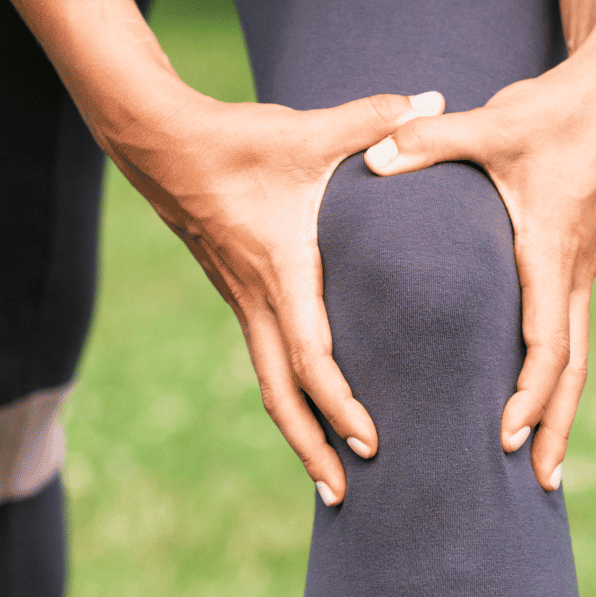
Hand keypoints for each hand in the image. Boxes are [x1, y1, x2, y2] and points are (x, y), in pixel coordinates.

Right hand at [101, 87, 445, 504]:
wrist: (161, 145)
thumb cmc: (235, 141)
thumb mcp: (306, 130)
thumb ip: (374, 118)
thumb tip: (434, 100)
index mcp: (280, 272)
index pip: (312, 356)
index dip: (340, 404)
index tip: (370, 442)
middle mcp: (257, 300)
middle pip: (281, 395)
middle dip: (311, 449)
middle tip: (342, 496)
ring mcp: (242, 302)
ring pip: (269, 384)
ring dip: (297, 432)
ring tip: (326, 475)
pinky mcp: (239, 294)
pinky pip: (265, 358)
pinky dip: (288, 394)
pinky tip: (308, 407)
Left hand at [365, 44, 595, 489]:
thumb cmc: (556, 109)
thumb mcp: (493, 125)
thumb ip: (430, 141)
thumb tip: (375, 156)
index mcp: (552, 252)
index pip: (546, 341)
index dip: (527, 392)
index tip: (505, 434)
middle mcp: (571, 272)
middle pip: (570, 369)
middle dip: (555, 426)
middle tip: (541, 483)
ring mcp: (577, 270)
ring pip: (574, 357)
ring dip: (560, 411)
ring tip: (544, 465)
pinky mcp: (571, 261)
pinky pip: (565, 332)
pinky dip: (552, 375)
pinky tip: (533, 398)